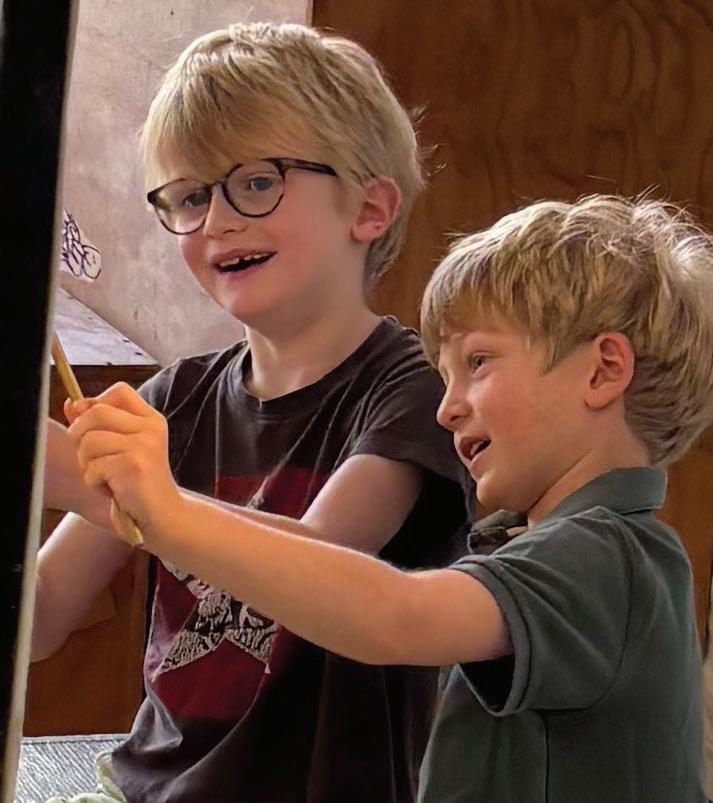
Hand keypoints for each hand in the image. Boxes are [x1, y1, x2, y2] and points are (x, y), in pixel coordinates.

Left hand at [66, 382, 181, 542]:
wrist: (163, 515)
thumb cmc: (138, 483)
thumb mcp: (121, 447)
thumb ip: (99, 424)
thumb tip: (72, 404)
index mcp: (151, 419)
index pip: (119, 391)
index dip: (96, 404)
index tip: (94, 427)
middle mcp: (150, 428)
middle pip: (96, 412)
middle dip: (81, 436)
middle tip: (92, 457)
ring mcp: (144, 446)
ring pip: (89, 441)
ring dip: (87, 464)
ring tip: (106, 476)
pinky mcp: (133, 466)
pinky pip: (92, 467)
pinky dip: (95, 483)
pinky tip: (113, 489)